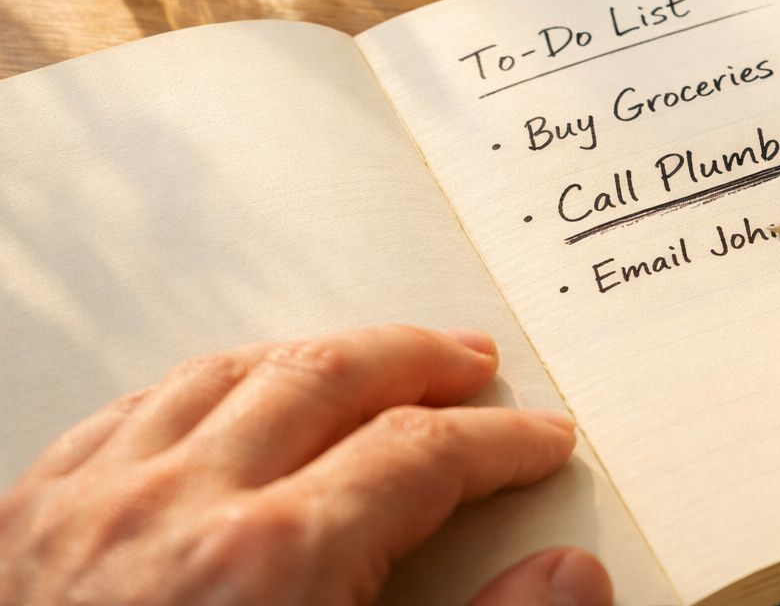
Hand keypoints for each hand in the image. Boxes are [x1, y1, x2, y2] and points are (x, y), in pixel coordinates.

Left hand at [0, 325, 610, 605]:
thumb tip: (568, 579)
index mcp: (274, 563)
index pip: (423, 453)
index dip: (498, 441)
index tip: (536, 441)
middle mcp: (179, 508)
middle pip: (331, 377)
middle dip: (418, 359)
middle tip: (469, 364)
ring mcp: (91, 508)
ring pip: (228, 375)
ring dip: (315, 357)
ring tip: (366, 358)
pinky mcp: (25, 525)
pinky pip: (130, 411)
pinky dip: (201, 387)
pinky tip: (226, 393)